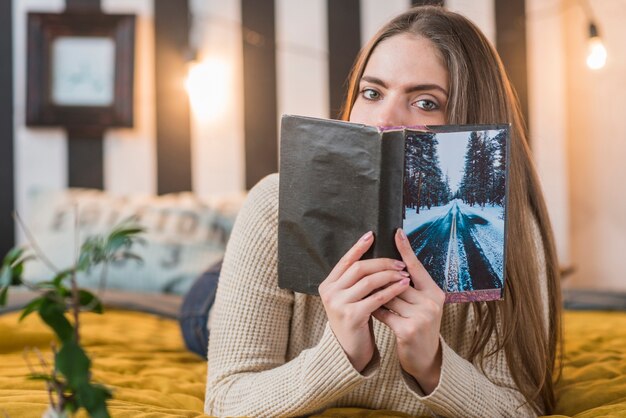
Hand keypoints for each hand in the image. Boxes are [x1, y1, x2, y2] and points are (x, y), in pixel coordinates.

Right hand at [318, 231, 410, 371]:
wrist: (348, 350)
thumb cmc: (354, 319)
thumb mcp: (349, 297)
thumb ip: (355, 280)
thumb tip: (373, 256)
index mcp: (328, 284)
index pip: (345, 261)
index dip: (358, 247)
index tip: (372, 235)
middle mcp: (330, 292)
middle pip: (359, 268)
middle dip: (382, 262)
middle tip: (399, 262)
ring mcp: (339, 304)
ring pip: (369, 281)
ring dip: (389, 275)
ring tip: (404, 274)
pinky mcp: (352, 316)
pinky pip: (376, 298)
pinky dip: (391, 290)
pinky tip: (403, 286)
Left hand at [372, 228, 445, 393]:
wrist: (424, 358)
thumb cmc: (418, 325)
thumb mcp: (421, 304)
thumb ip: (410, 287)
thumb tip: (389, 265)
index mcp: (435, 292)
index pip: (417, 267)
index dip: (406, 250)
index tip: (397, 232)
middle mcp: (431, 302)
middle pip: (397, 282)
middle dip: (382, 282)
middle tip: (367, 278)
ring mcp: (421, 317)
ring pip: (388, 296)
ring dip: (376, 296)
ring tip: (369, 296)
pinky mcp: (408, 330)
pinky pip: (383, 312)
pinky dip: (375, 310)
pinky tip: (371, 311)